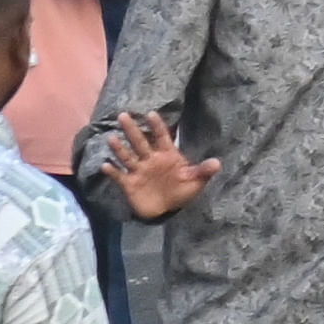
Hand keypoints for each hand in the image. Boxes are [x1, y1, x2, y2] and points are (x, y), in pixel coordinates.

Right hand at [100, 110, 216, 218]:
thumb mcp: (195, 182)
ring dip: (119, 148)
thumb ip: (203, 171)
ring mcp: (139, 171)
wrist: (166, 210)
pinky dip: (112, 171)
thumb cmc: (181, 191)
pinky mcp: (129, 184)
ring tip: (111, 138)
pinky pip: (119, 176)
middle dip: (132, 129)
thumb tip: (217, 163)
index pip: (161, 137)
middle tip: (123, 115)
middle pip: (140, 142)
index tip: (151, 113)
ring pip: (127, 156)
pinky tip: (105, 165)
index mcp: (167, 155)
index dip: (157, 126)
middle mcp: (150, 160)